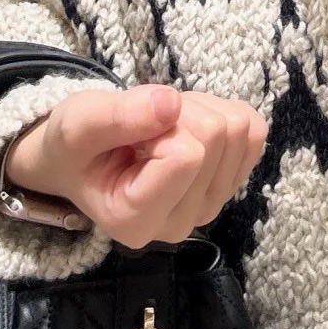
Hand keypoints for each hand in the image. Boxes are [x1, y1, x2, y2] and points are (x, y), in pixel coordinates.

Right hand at [8, 83, 267, 249]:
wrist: (83, 159)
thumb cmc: (75, 146)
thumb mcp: (77, 124)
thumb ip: (117, 117)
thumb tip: (170, 104)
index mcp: (137, 221)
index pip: (187, 154)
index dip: (160, 124)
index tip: (131, 135)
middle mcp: (180, 224)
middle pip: (216, 136)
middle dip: (180, 113)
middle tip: (144, 127)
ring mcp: (210, 205)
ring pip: (238, 128)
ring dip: (197, 111)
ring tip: (159, 129)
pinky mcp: (231, 182)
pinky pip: (252, 128)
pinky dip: (217, 111)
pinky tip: (182, 128)